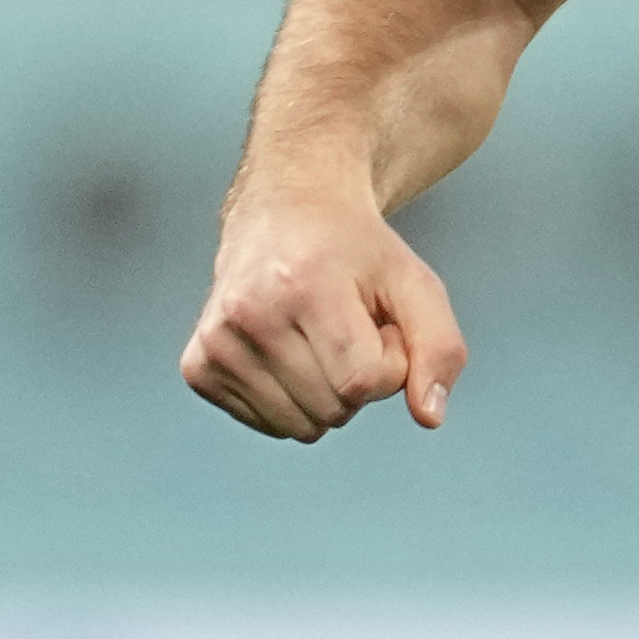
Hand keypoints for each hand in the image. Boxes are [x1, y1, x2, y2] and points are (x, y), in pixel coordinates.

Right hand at [181, 188, 467, 439]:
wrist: (284, 211)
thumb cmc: (355, 252)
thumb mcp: (415, 283)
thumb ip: (440, 348)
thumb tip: (429, 416)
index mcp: (304, 285)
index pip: (363, 382)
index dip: (390, 366)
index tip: (380, 326)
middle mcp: (249, 313)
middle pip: (334, 409)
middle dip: (358, 379)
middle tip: (346, 326)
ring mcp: (215, 341)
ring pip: (301, 427)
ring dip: (325, 394)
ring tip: (318, 337)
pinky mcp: (198, 365)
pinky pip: (269, 425)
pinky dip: (290, 402)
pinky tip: (287, 350)